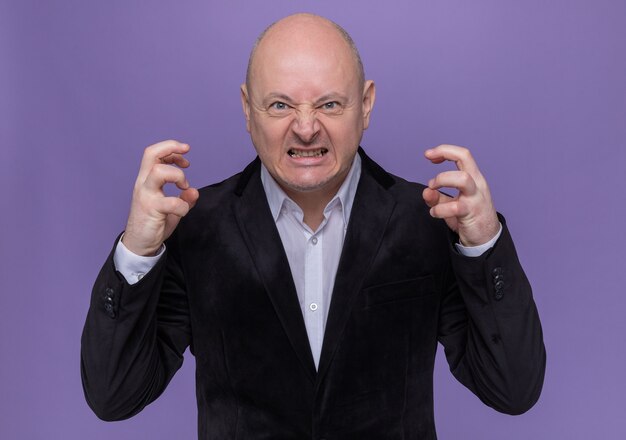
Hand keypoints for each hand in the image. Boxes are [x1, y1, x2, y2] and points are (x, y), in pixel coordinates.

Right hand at [122, 140, 198, 255]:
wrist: (139, 244)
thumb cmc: (153, 223)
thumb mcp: (172, 208)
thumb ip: (183, 198)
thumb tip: (194, 191)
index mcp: (146, 179)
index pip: (153, 153)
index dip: (170, 147)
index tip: (186, 151)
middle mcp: (143, 184)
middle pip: (151, 154)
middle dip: (171, 149)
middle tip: (187, 160)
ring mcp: (146, 195)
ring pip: (159, 172)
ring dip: (177, 176)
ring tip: (183, 187)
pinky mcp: (151, 209)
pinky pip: (172, 202)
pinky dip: (183, 205)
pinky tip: (182, 211)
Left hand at [422, 144, 498, 246]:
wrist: (486, 239)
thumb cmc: (470, 218)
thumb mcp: (451, 205)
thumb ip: (437, 197)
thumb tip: (425, 191)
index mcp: (473, 178)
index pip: (462, 154)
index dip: (444, 150)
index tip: (428, 155)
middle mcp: (477, 183)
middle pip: (464, 157)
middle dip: (444, 154)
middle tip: (430, 164)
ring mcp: (475, 197)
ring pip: (462, 178)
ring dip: (441, 180)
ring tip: (432, 189)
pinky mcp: (471, 213)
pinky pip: (453, 207)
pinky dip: (439, 209)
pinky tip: (435, 213)